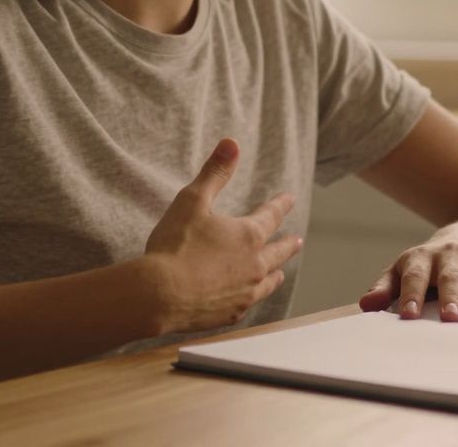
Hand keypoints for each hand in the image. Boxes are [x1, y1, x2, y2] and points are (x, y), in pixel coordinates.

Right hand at [144, 138, 302, 333]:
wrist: (159, 294)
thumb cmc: (174, 246)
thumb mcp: (192, 200)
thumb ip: (214, 172)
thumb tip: (232, 144)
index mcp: (248, 235)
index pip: (271, 215)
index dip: (280, 205)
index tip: (289, 199)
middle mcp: (254, 265)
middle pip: (279, 252)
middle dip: (288, 244)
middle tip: (297, 241)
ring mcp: (244, 292)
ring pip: (269, 281)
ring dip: (276, 273)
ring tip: (280, 272)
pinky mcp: (230, 313)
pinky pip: (249, 303)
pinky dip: (253, 296)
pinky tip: (249, 297)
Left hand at [357, 234, 457, 321]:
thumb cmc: (425, 267)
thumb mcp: (402, 272)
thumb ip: (385, 289)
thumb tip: (366, 306)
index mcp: (420, 259)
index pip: (414, 277)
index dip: (411, 296)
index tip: (408, 316)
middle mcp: (448, 256)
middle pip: (448, 276)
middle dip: (449, 296)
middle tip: (449, 317)